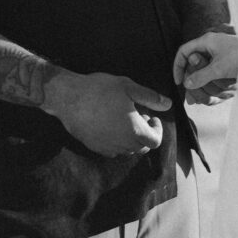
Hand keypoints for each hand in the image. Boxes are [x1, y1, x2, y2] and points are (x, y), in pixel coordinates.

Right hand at [46, 71, 171, 158]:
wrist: (69, 97)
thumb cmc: (100, 89)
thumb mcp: (129, 87)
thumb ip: (150, 97)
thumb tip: (168, 104)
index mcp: (134, 131)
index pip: (155, 141)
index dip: (157, 129)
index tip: (151, 116)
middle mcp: (123, 145)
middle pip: (142, 147)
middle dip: (145, 133)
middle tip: (138, 114)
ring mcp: (107, 148)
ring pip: (127, 150)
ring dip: (131, 138)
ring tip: (124, 118)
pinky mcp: (94, 147)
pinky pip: (112, 150)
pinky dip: (117, 142)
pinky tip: (110, 125)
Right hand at [174, 32, 237, 104]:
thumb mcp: (219, 68)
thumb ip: (201, 75)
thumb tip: (187, 83)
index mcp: (207, 41)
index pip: (184, 51)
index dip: (178, 65)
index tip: (179, 80)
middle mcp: (211, 45)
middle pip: (193, 62)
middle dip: (191, 78)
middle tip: (190, 94)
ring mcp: (219, 53)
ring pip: (203, 69)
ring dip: (201, 82)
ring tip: (200, 97)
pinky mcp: (226, 61)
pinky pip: (213, 72)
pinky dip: (210, 82)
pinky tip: (212, 94)